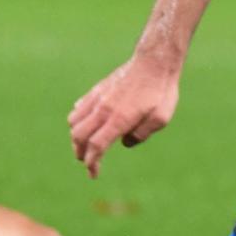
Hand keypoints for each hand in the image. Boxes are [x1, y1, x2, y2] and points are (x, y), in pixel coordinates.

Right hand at [68, 52, 179, 177]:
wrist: (154, 62)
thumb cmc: (161, 91)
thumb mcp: (161, 119)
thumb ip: (142, 135)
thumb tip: (125, 142)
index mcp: (119, 119)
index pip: (96, 146)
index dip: (92, 163)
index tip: (94, 174)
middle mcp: (104, 109)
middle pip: (78, 136)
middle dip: (80, 153)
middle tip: (88, 162)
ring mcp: (98, 98)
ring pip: (74, 122)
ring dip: (76, 137)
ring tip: (86, 145)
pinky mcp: (98, 90)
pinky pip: (79, 107)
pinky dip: (78, 119)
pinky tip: (88, 123)